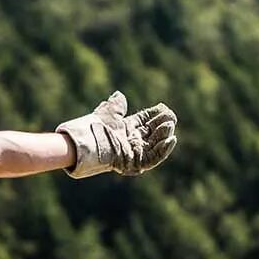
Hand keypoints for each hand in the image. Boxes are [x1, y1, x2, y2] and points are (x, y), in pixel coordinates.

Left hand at [58, 92, 177, 178]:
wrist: (87, 141)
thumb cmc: (95, 127)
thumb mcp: (108, 113)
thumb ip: (117, 106)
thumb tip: (119, 95)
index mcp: (126, 129)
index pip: (146, 121)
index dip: (156, 115)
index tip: (165, 109)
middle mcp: (131, 142)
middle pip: (153, 133)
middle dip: (163, 125)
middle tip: (172, 118)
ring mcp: (134, 153)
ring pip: (155, 145)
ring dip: (164, 136)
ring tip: (170, 125)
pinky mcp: (135, 163)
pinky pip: (153, 158)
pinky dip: (163, 150)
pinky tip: (170, 139)